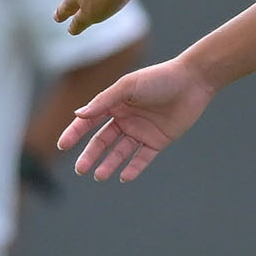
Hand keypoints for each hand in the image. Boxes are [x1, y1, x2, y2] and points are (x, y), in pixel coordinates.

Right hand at [56, 53, 216, 182]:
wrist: (193, 81)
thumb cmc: (158, 78)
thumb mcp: (128, 87)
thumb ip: (103, 101)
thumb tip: (78, 115)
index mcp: (114, 104)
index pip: (89, 121)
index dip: (75, 133)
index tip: (62, 145)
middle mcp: (125, 118)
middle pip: (103, 140)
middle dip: (91, 155)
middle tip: (80, 170)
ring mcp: (141, 131)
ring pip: (121, 152)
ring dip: (109, 164)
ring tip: (99, 176)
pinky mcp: (158, 140)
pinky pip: (143, 157)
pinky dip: (134, 168)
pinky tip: (123, 177)